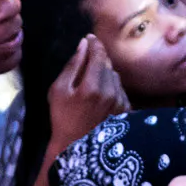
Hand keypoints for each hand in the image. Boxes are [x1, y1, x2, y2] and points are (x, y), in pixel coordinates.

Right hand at [48, 34, 125, 153]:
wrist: (76, 148)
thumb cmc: (62, 118)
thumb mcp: (58, 90)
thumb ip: (72, 65)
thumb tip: (83, 45)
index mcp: (92, 85)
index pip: (98, 54)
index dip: (94, 43)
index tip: (90, 38)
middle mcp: (111, 92)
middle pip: (108, 64)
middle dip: (98, 60)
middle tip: (87, 63)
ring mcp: (121, 102)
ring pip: (115, 77)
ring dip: (105, 75)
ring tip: (92, 85)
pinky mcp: (126, 111)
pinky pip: (121, 90)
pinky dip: (112, 88)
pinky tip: (101, 97)